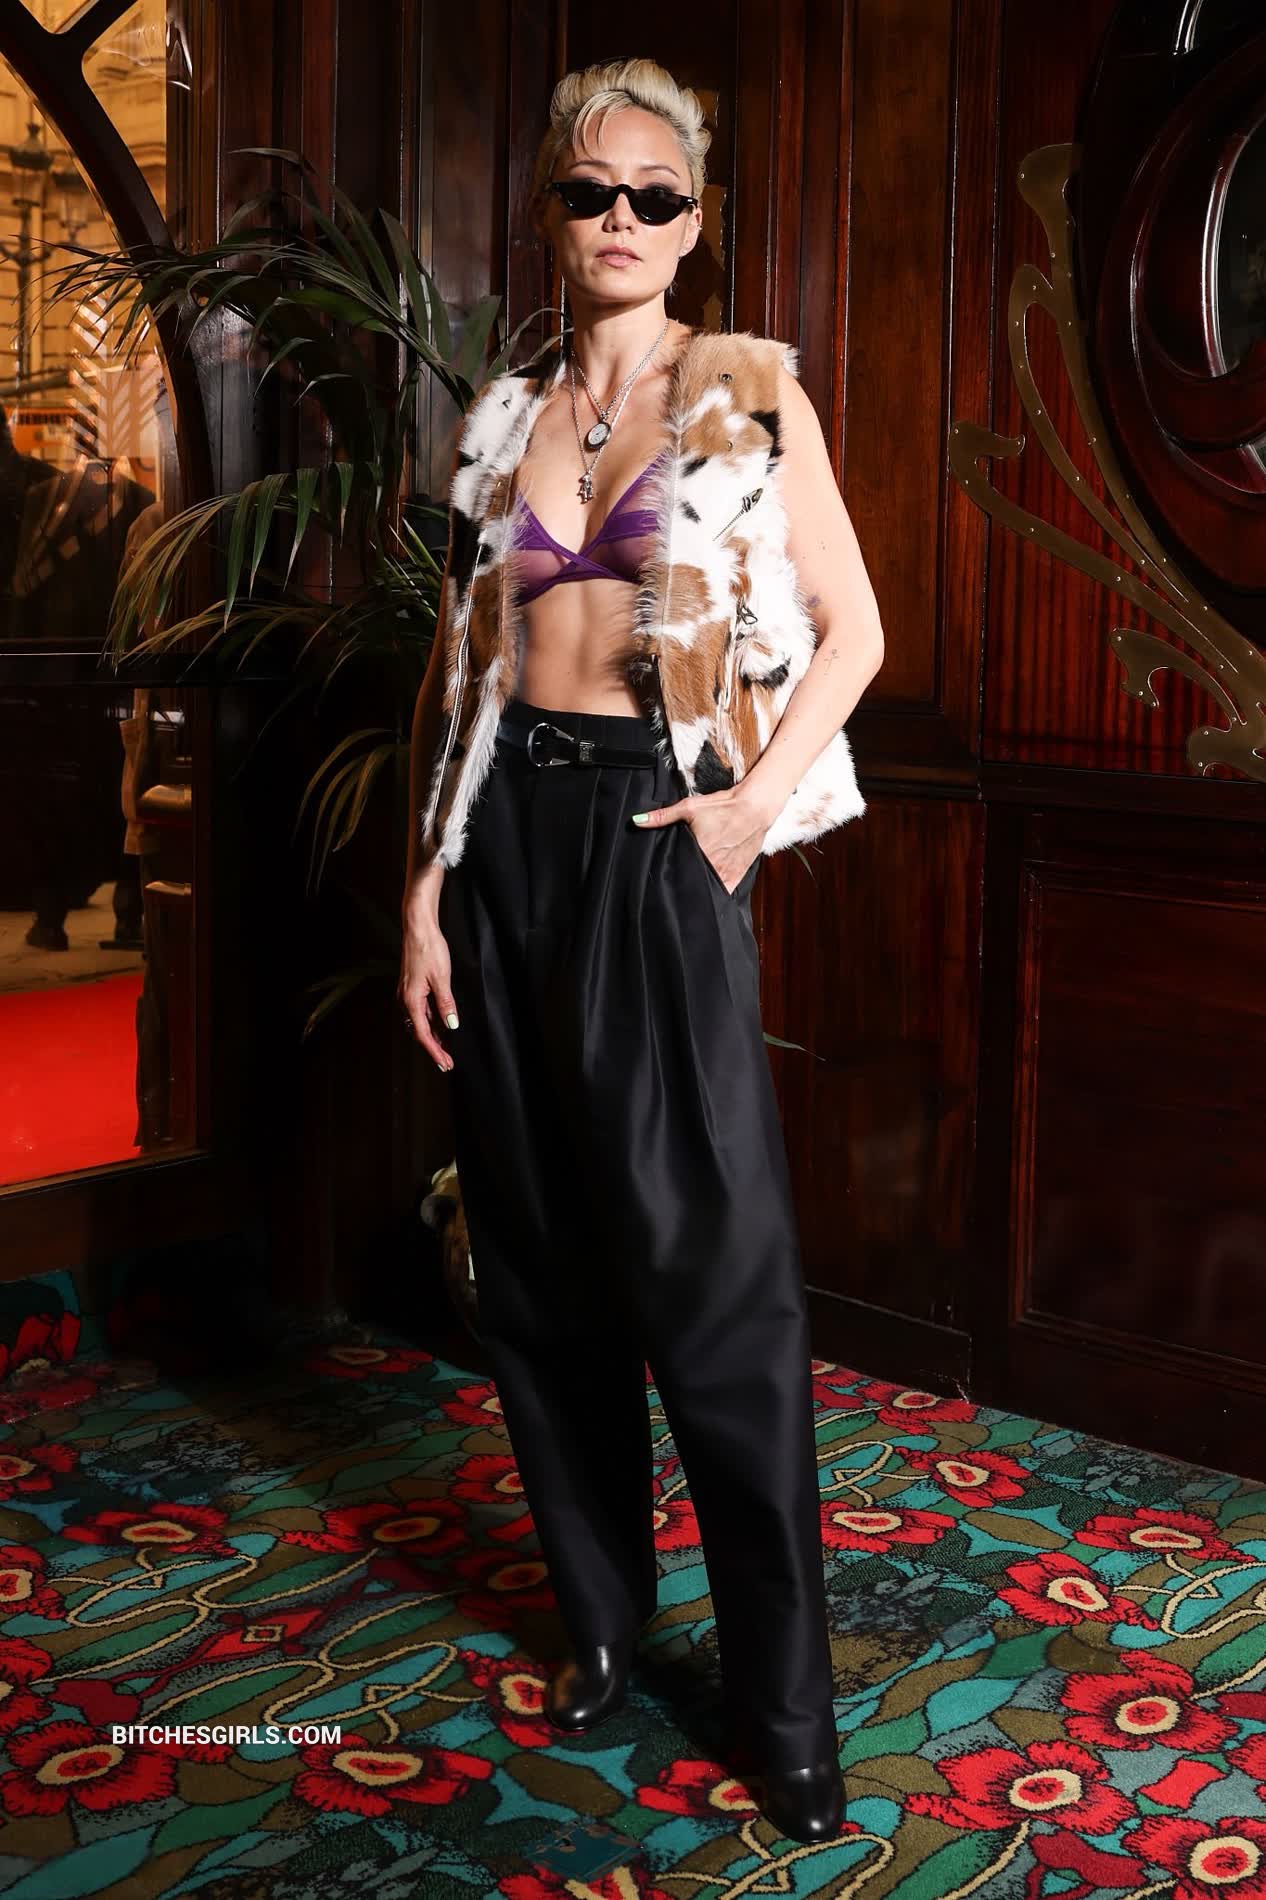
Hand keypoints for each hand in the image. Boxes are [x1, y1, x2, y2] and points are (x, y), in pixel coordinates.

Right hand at [399, 903, 459, 1072]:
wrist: (418, 929)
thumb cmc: (428, 950)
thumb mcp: (442, 978)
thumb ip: (446, 1004)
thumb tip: (451, 1025)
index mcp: (411, 1001)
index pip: (424, 1034)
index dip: (435, 1051)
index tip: (445, 1064)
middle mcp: (406, 1000)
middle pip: (420, 1031)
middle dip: (434, 1048)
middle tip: (447, 1062)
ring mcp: (408, 993)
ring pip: (420, 1022)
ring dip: (432, 1036)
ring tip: (445, 1049)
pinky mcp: (412, 987)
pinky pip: (421, 1010)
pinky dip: (431, 1021)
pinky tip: (440, 1025)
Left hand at [632, 786, 767, 894]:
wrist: (755, 807)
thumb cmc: (723, 807)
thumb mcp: (690, 808)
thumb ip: (662, 816)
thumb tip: (637, 820)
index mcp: (698, 853)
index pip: (677, 872)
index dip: (669, 875)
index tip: (662, 877)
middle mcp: (713, 867)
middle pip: (691, 882)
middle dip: (682, 881)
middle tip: (674, 879)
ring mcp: (726, 873)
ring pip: (707, 889)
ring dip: (699, 887)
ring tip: (690, 884)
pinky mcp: (737, 875)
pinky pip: (723, 891)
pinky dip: (716, 891)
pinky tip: (708, 889)